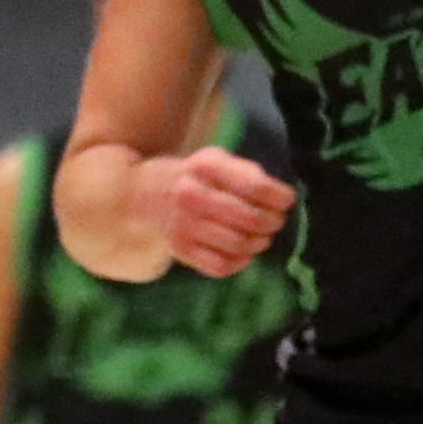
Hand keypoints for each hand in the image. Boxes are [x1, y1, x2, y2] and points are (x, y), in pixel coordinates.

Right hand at [141, 148, 294, 275]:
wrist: (135, 196)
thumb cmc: (186, 176)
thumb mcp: (210, 159)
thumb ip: (243, 171)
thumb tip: (277, 195)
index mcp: (204, 167)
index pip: (254, 185)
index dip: (278, 196)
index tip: (287, 200)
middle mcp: (192, 195)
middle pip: (249, 218)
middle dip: (272, 222)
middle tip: (276, 222)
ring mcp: (184, 225)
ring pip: (238, 244)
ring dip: (259, 243)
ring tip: (263, 238)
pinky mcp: (179, 249)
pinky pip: (220, 265)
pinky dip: (240, 263)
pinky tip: (244, 254)